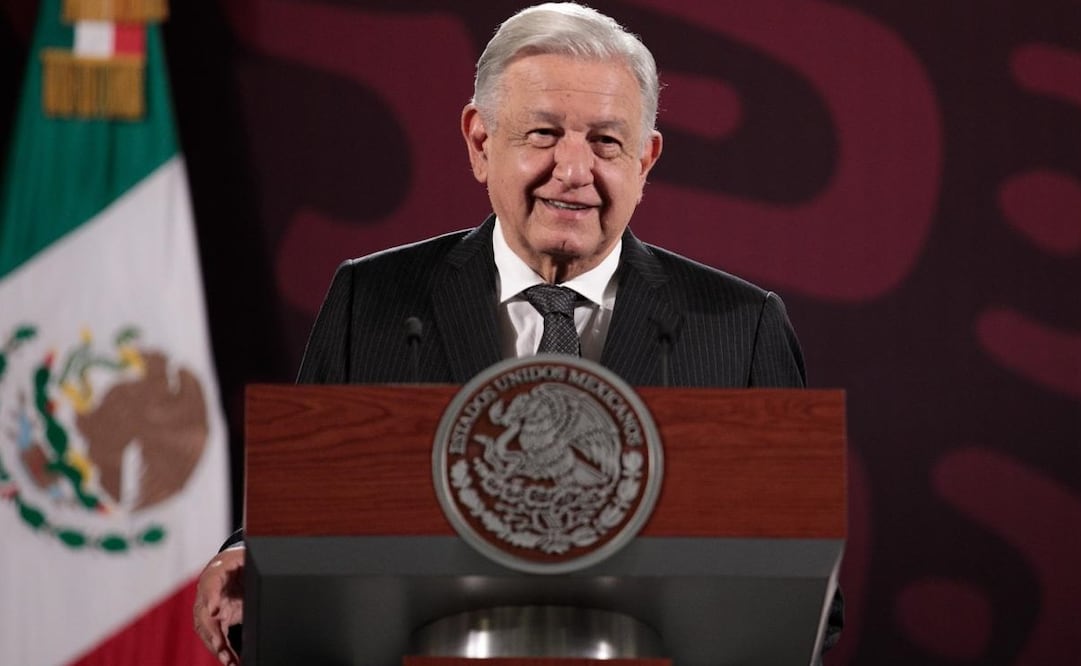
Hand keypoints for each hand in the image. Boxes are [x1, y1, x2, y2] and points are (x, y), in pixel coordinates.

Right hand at [193, 547, 244, 665]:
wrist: (226, 566)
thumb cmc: (236, 561)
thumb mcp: (243, 557)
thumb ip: (248, 561)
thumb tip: (266, 564)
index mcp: (213, 575)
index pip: (210, 587)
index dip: (211, 598)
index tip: (214, 610)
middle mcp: (207, 596)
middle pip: (204, 616)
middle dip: (212, 633)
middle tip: (220, 646)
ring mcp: (210, 611)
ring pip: (208, 632)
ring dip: (217, 647)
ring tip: (228, 660)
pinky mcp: (218, 622)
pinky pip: (218, 638)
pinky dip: (223, 651)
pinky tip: (231, 661)